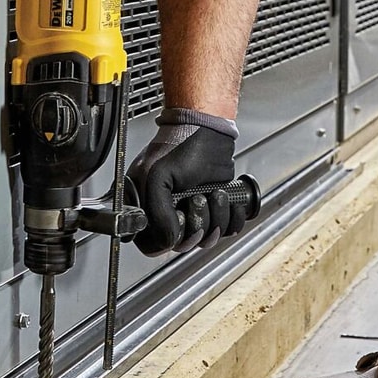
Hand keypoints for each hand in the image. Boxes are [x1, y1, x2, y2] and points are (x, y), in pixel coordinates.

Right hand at [126, 108, 247, 255]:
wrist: (208, 132)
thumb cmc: (180, 145)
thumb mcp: (157, 177)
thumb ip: (158, 213)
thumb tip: (169, 240)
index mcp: (145, 208)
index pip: (152, 245)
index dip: (167, 240)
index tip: (178, 218)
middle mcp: (167, 214)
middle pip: (183, 245)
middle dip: (197, 224)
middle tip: (198, 199)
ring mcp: (191, 214)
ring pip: (205, 239)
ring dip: (215, 218)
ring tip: (215, 194)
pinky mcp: (213, 211)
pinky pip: (225, 231)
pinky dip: (231, 218)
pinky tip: (227, 199)